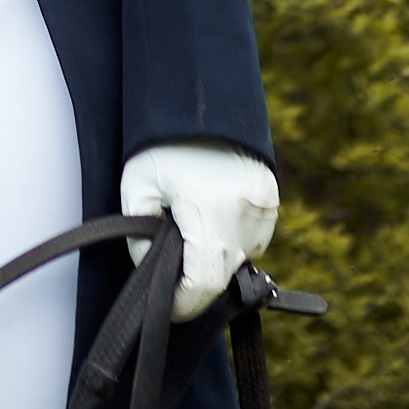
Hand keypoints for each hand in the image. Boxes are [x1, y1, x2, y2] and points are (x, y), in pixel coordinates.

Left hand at [120, 141, 278, 320]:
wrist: (197, 99)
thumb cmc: (161, 143)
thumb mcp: (137, 187)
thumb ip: (141, 239)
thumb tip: (155, 273)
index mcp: (209, 211)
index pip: (204, 284)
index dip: (184, 304)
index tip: (168, 308)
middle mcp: (245, 214)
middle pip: (223, 276)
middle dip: (196, 283)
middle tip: (172, 272)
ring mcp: (264, 208)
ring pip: (239, 258)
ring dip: (216, 258)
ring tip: (190, 229)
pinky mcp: (271, 198)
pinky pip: (253, 237)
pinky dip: (232, 238)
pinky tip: (211, 214)